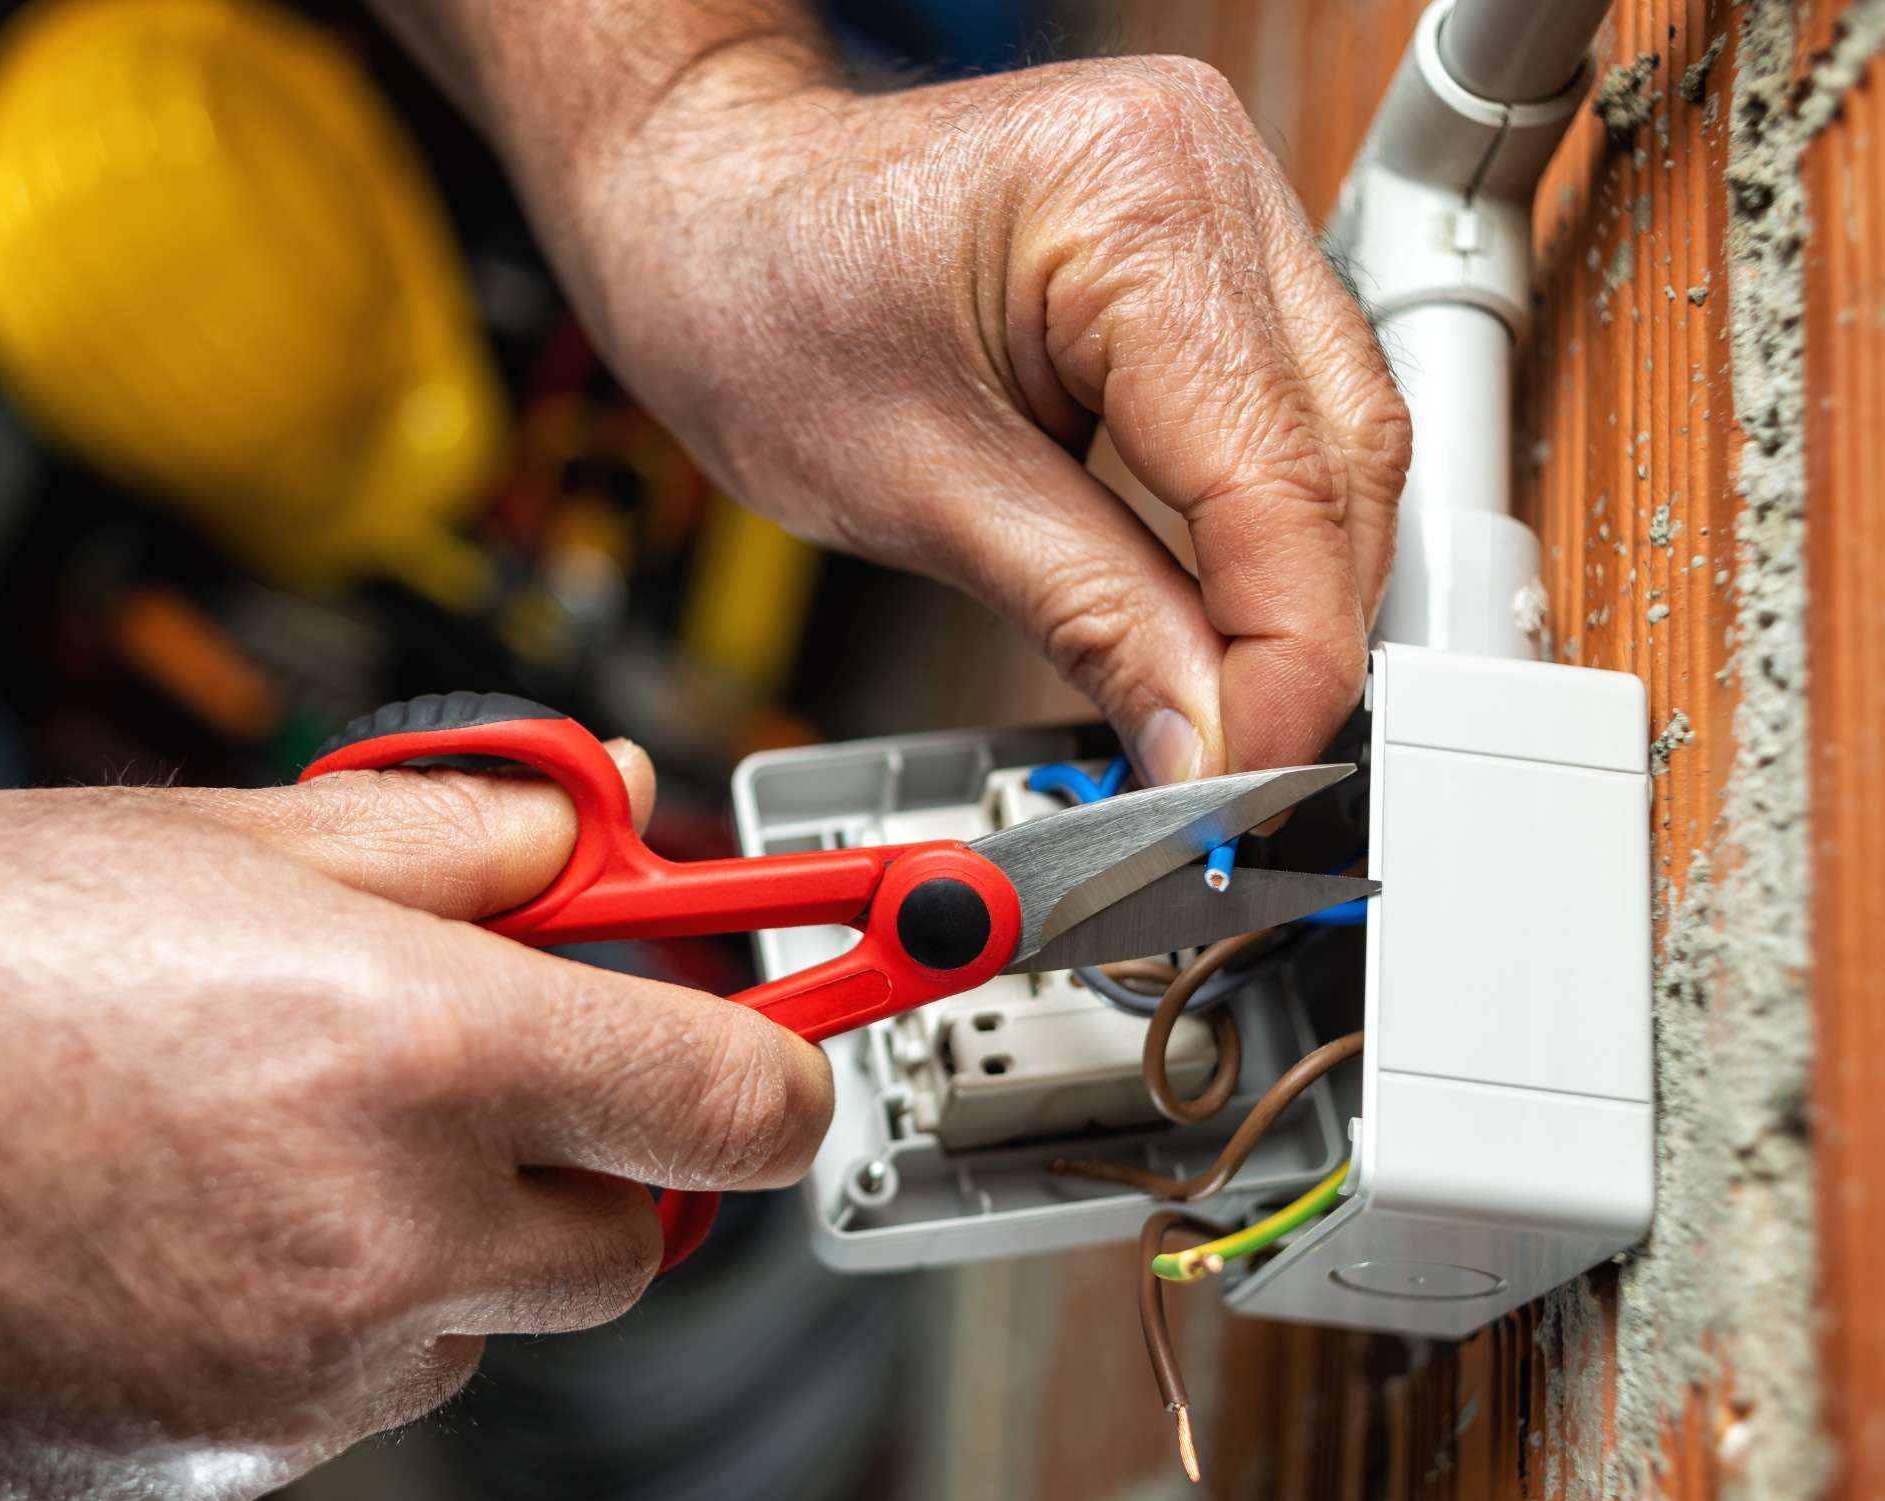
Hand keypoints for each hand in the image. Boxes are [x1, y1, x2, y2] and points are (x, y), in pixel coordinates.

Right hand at [0, 746, 830, 1500]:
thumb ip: (460, 837)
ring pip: (480, 1319)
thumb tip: (602, 831)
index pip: (739, 1101)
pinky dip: (314, 1317)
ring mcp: (301, 1385)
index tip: (768, 1022)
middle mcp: (385, 1244)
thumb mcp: (215, 825)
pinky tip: (166, 1226)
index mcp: (413, 1056)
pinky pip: (345, 1392)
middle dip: (588, 1145)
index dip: (776, 1053)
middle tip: (472, 1054)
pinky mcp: (212, 1473)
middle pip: (633, 1233)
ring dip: (434, 1232)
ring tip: (249, 1128)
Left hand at [560, 52, 1409, 777]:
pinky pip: (1287, 413)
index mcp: (1138, 200)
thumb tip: (1208, 745)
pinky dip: (1261, 532)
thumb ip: (1091, 619)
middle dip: (1306, 636)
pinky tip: (1219, 622)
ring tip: (1230, 717)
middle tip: (1242, 773)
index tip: (1248, 780)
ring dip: (1298, 592)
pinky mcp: (1206, 251)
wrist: (701, 210)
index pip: (1279, 476)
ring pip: (1340, 441)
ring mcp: (1221, 199)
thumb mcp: (916, 490)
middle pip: (1345, 455)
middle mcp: (1207, 174)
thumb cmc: (755, 293)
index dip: (1285, 658)